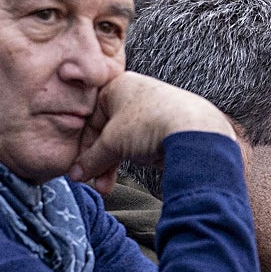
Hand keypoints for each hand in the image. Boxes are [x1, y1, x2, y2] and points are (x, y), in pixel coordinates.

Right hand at [68, 72, 235, 193]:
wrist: (194, 131)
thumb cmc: (149, 124)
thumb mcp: (112, 143)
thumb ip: (91, 159)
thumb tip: (76, 173)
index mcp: (119, 85)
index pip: (91, 118)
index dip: (84, 146)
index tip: (79, 168)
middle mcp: (137, 93)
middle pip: (108, 131)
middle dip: (100, 160)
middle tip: (93, 181)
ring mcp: (154, 110)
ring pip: (126, 139)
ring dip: (114, 164)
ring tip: (107, 186)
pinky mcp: (169, 126)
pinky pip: (143, 144)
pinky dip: (134, 159)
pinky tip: (131, 173)